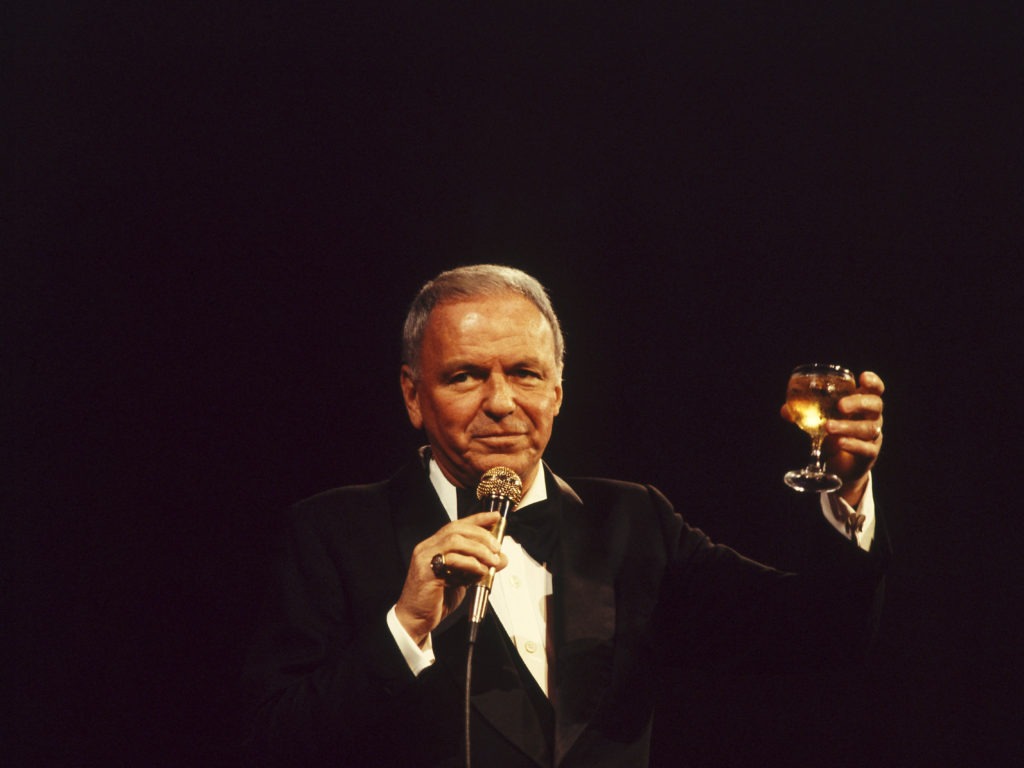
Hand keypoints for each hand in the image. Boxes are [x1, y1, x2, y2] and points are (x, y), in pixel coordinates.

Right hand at [394, 511, 508, 644]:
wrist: (416, 620)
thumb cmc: (436, 600)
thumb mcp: (463, 579)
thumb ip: (479, 567)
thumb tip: (501, 558)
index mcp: (435, 546)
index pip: (457, 525)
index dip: (477, 519)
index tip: (495, 517)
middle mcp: (428, 548)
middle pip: (456, 529)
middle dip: (481, 534)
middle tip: (497, 546)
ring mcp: (425, 558)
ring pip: (455, 541)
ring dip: (479, 548)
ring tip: (492, 560)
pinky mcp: (426, 572)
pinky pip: (452, 560)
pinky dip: (471, 563)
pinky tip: (480, 571)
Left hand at [781, 371, 884, 506]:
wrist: (840, 467)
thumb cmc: (832, 436)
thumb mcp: (819, 421)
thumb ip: (803, 413)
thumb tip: (785, 410)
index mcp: (861, 404)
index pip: (875, 389)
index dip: (873, 382)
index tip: (862, 378)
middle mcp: (871, 417)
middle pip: (875, 405)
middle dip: (858, 403)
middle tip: (840, 406)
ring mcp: (874, 436)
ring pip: (868, 428)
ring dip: (848, 426)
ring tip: (828, 428)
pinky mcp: (870, 454)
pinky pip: (866, 448)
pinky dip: (853, 444)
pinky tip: (840, 443)